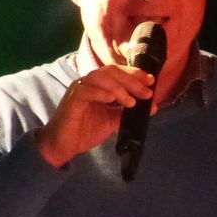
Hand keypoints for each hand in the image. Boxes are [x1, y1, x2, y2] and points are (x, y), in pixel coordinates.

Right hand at [33, 63, 153, 166]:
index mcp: (99, 86)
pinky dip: (99, 92)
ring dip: (118, 87)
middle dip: (131, 80)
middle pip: (110, 72)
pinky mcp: (71, 100)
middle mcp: (89, 83)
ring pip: (98, 78)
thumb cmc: (85, 131)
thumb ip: (128, 113)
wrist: (63, 145)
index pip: (118, 72)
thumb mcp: (111, 121)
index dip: (134, 74)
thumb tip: (152, 108)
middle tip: (147, 92)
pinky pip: (84, 90)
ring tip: (131, 102)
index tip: (151, 81)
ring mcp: (79, 90)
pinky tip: (111, 99)